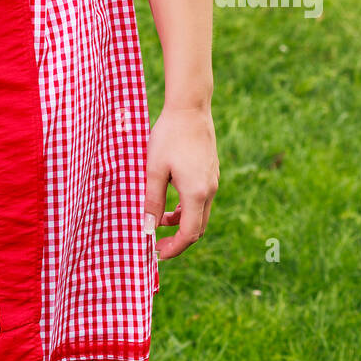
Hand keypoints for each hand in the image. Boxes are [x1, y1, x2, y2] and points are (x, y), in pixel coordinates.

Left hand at [144, 104, 218, 258]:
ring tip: (159, 220)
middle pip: (197, 227)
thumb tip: (148, 228)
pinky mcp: (211, 172)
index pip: (189, 234)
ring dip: (181, 222)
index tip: (156, 253)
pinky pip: (201, 199)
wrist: (190, 107)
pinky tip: (170, 201)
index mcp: (196, 192)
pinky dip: (187, 208)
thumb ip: (152, 200)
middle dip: (178, 240)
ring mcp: (212, 181)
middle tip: (157, 244)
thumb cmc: (169, 136)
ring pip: (200, 213)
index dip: (174, 248)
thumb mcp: (154, 169)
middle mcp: (209, 190)